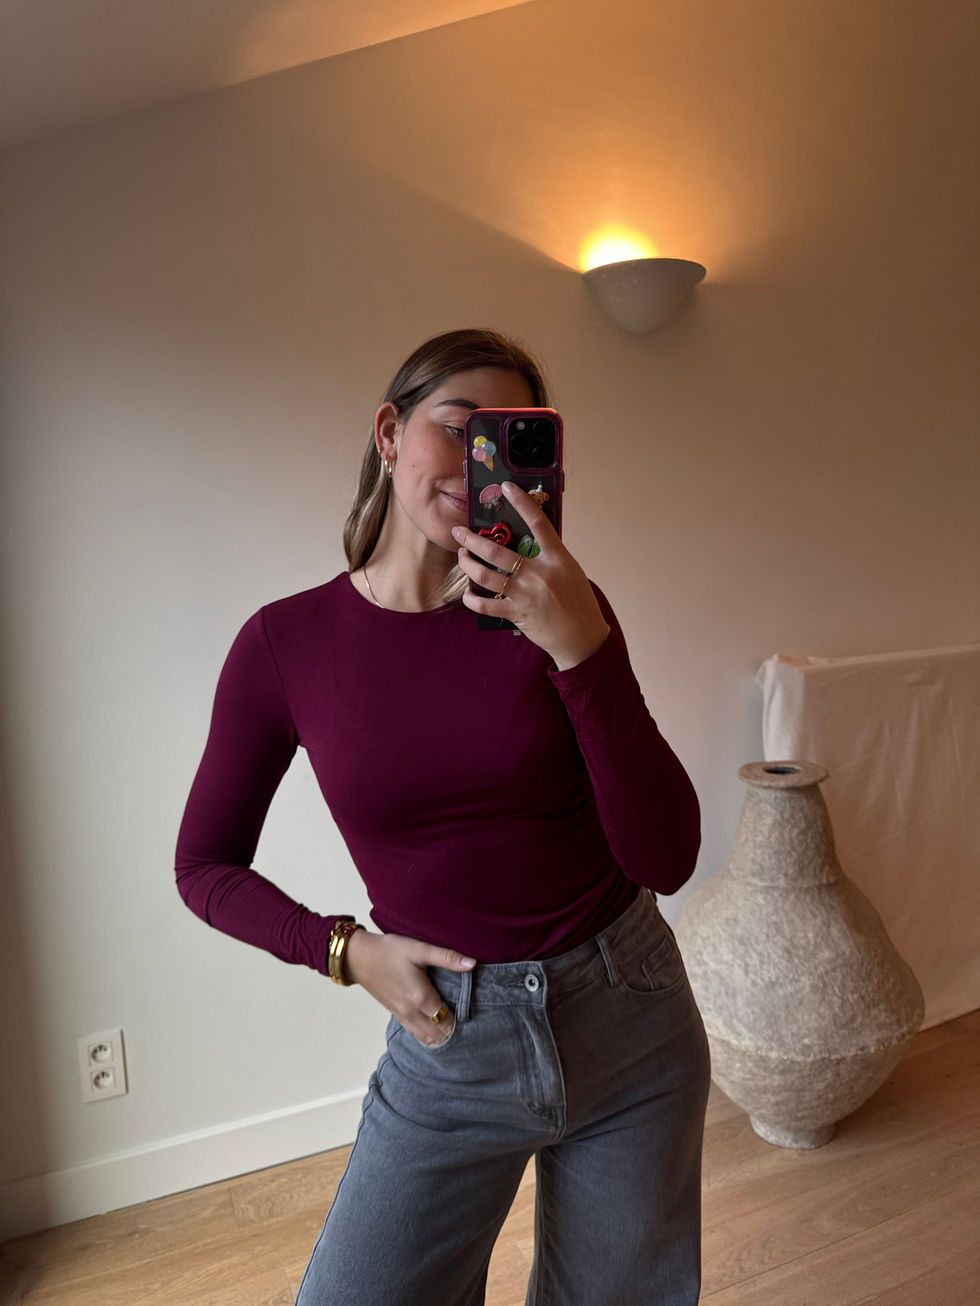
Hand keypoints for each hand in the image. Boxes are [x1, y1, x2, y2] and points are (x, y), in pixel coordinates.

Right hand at [343, 929, 475, 1045]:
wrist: (359, 957)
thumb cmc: (389, 951)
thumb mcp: (419, 949)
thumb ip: (447, 958)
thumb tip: (472, 964)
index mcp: (420, 997)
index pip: (448, 1021)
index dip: (462, 1019)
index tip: (471, 1010)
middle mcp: (411, 1012)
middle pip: (439, 1034)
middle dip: (453, 1030)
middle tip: (467, 1018)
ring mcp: (402, 1016)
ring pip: (427, 1038)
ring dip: (441, 1035)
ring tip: (454, 1023)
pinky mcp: (396, 1014)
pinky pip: (415, 1033)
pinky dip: (428, 1035)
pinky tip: (436, 1027)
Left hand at [452, 482, 609, 670]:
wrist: (583, 637)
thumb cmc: (578, 602)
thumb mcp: (570, 571)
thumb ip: (549, 556)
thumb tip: (526, 541)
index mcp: (558, 558)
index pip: (538, 522)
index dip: (521, 502)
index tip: (507, 487)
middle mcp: (540, 574)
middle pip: (498, 551)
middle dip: (472, 539)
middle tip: (459, 532)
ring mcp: (527, 595)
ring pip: (487, 575)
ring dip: (468, 564)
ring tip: (462, 556)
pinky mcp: (518, 614)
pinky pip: (487, 605)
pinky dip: (473, 599)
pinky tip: (468, 593)